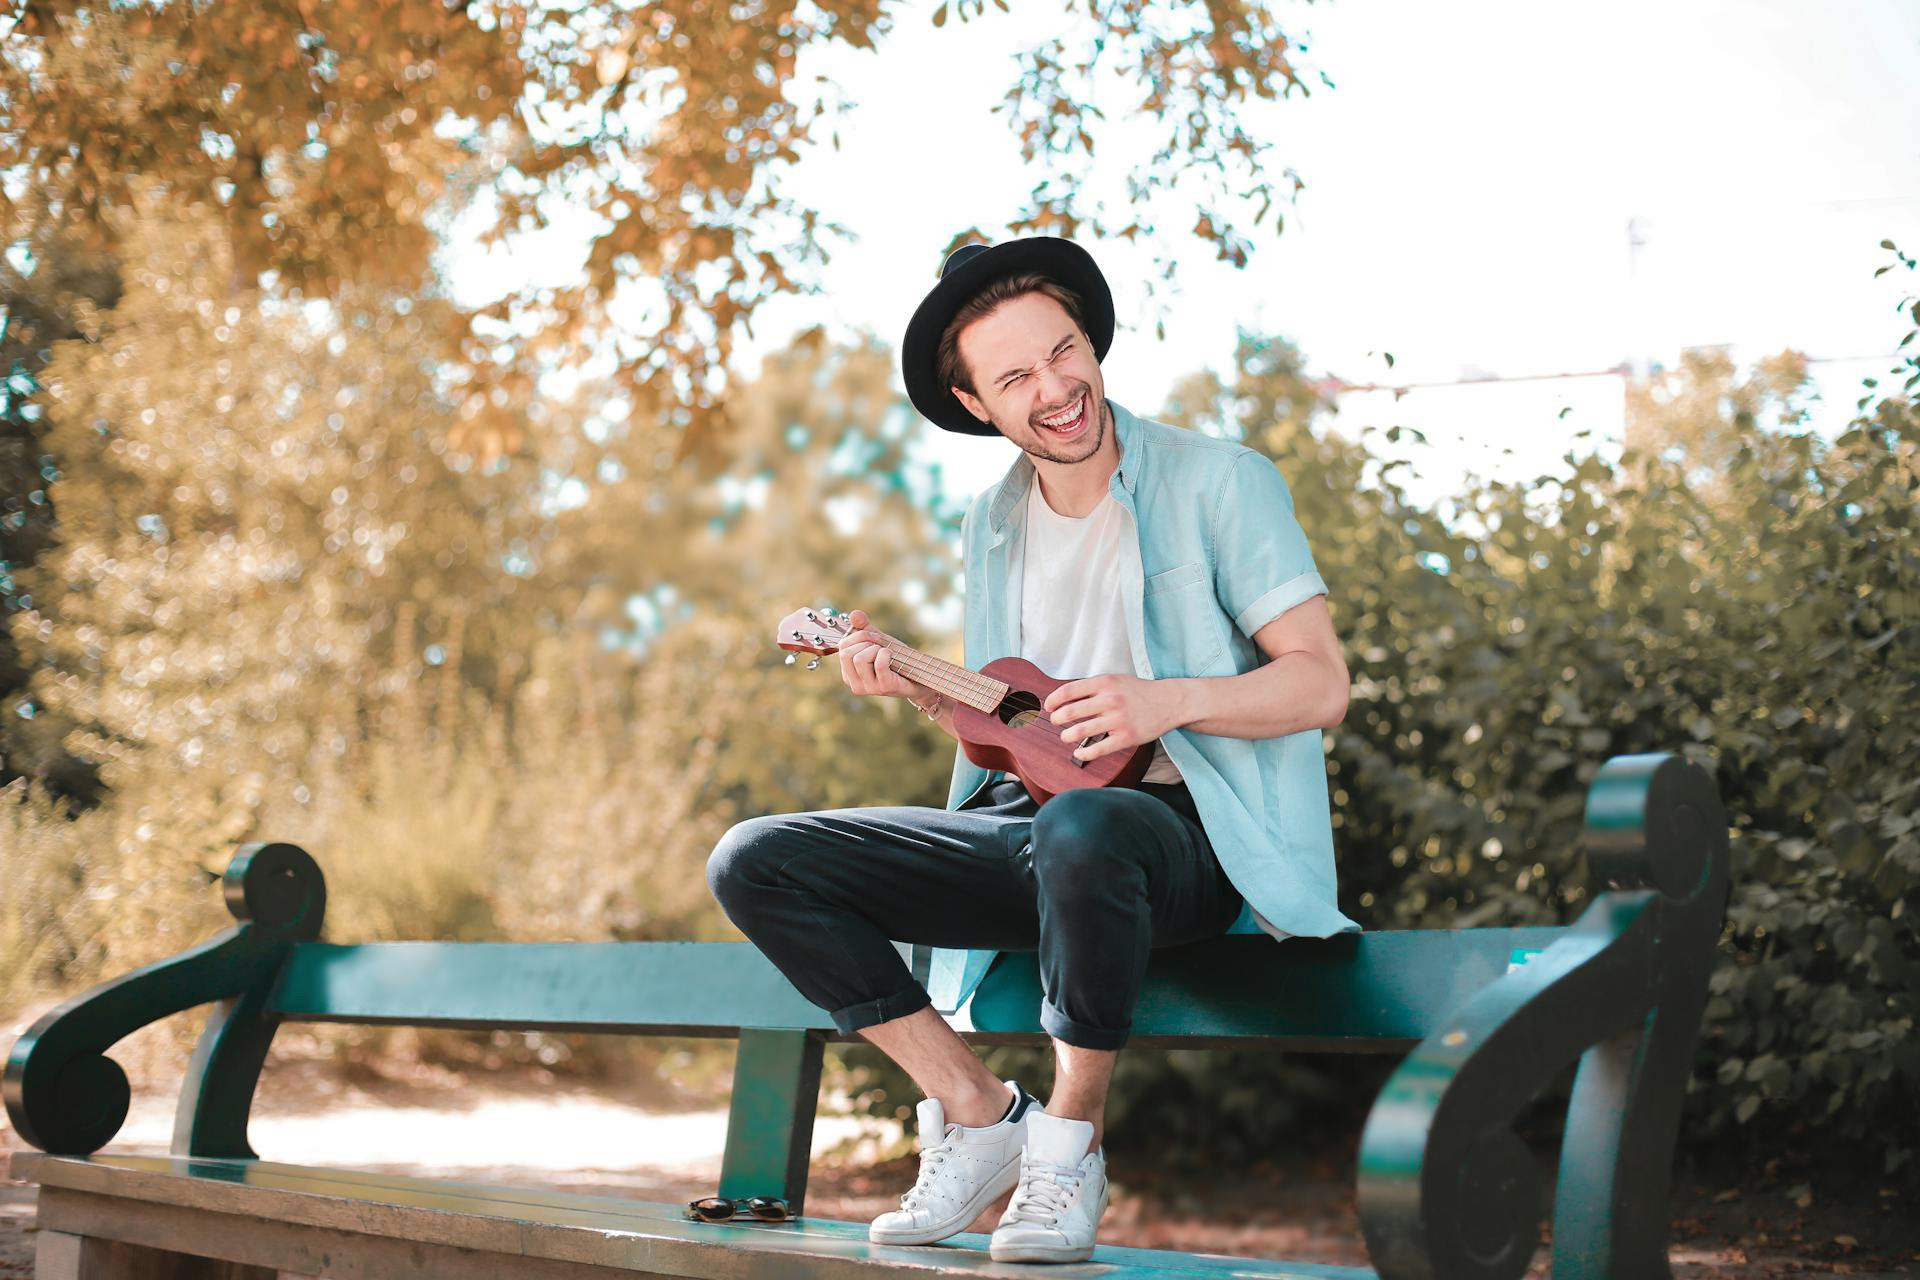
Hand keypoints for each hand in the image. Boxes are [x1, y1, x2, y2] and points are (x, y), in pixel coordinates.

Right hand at [837, 609, 931, 702]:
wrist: (918, 676)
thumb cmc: (895, 660)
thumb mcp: (878, 642)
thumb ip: (864, 628)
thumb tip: (854, 614)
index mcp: (848, 674)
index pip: (841, 648)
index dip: (857, 635)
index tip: (873, 636)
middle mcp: (855, 684)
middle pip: (847, 654)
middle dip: (865, 641)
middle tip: (880, 643)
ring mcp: (869, 688)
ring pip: (860, 659)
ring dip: (876, 649)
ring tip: (886, 653)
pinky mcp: (885, 688)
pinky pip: (879, 665)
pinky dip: (886, 654)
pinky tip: (892, 656)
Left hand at [1043, 673, 1186, 762]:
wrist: (1169, 701)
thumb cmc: (1139, 691)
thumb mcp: (1116, 680)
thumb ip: (1093, 687)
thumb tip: (1065, 698)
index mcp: (1105, 683)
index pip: (1069, 690)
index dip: (1053, 700)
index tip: (1049, 707)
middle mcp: (1110, 700)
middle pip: (1070, 712)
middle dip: (1057, 719)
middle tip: (1056, 722)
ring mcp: (1118, 720)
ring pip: (1081, 731)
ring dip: (1067, 736)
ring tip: (1066, 737)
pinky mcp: (1126, 737)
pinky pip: (1098, 749)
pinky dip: (1084, 753)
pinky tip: (1079, 752)